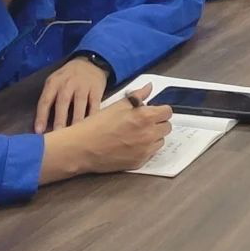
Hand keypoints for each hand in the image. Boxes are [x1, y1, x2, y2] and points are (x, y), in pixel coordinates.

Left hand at [35, 58, 108, 132]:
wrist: (90, 62)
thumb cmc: (68, 77)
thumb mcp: (55, 81)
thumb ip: (49, 98)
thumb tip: (42, 123)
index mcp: (54, 82)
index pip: (45, 100)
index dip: (41, 116)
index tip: (39, 131)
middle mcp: (68, 83)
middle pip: (63, 102)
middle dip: (60, 120)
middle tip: (57, 135)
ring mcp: (83, 86)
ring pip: (80, 104)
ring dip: (77, 120)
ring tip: (75, 134)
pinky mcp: (96, 89)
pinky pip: (95, 104)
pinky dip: (93, 116)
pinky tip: (91, 126)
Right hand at [42, 83, 172, 178]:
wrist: (82, 148)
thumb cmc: (97, 125)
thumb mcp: (117, 105)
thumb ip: (138, 96)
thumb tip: (149, 87)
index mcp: (145, 117)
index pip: (167, 112)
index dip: (160, 110)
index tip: (152, 111)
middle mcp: (149, 134)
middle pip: (167, 127)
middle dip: (158, 123)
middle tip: (143, 122)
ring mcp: (145, 150)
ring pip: (160, 141)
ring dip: (153, 136)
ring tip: (136, 134)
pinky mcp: (139, 162)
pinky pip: (151, 153)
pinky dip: (145, 148)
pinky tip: (131, 145)